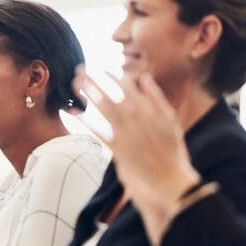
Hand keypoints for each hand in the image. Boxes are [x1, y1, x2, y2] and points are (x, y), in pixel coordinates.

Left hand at [79, 72, 199, 207]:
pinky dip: (84, 122)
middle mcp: (133, 118)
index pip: (126, 85)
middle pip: (109, 94)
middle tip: (80, 69)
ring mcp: (123, 133)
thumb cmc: (172, 147)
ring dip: (87, 95)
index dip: (112, 74)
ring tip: (75, 83)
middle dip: (93, 80)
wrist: (169, 177)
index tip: (102, 67)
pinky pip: (97, 132)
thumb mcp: (170, 119)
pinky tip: (73, 113)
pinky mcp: (116, 148)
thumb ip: (156, 97)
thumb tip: (143, 77)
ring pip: (101, 109)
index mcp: (147, 108)